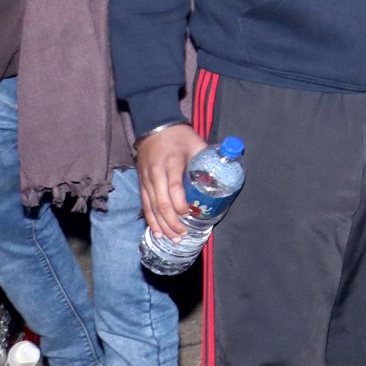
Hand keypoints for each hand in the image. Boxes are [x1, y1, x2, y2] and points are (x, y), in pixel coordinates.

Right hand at [136, 125, 208, 240]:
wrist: (155, 127)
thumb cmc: (180, 136)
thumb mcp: (197, 144)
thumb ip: (208, 159)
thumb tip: (223, 176)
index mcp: (172, 162)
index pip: (174, 187)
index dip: (180, 204)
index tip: (188, 214)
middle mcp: (156, 173)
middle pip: (161, 202)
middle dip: (172, 222)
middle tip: (183, 234)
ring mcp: (146, 179)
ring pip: (151, 207)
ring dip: (161, 225)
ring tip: (172, 238)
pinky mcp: (141, 183)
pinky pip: (145, 205)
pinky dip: (150, 220)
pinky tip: (156, 232)